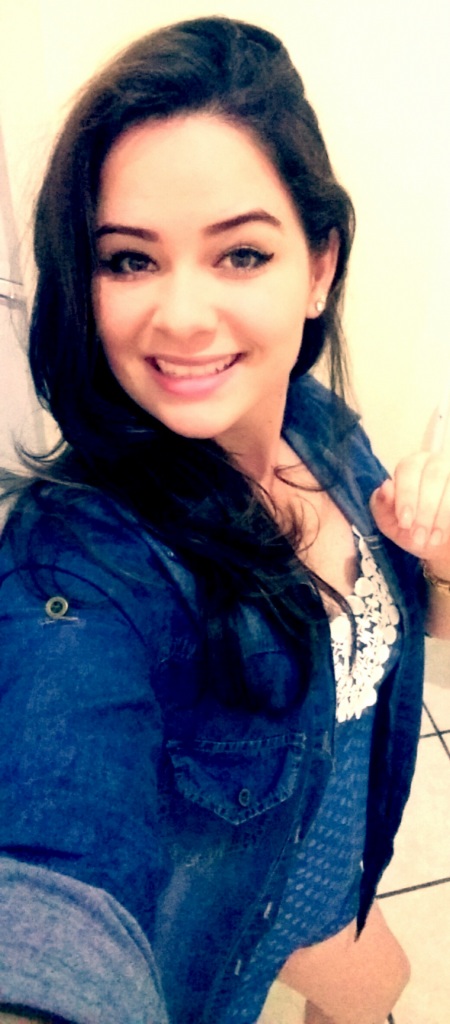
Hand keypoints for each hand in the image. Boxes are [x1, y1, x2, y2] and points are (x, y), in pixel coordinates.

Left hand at [370, 452, 449, 575]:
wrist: (436, 544)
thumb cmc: (411, 529)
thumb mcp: (390, 522)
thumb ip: (382, 505)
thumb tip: (385, 487)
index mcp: (410, 466)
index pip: (408, 469)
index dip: (406, 496)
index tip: (405, 522)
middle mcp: (435, 462)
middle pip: (432, 476)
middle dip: (425, 510)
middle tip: (419, 537)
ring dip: (441, 516)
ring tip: (433, 540)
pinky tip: (444, 534)